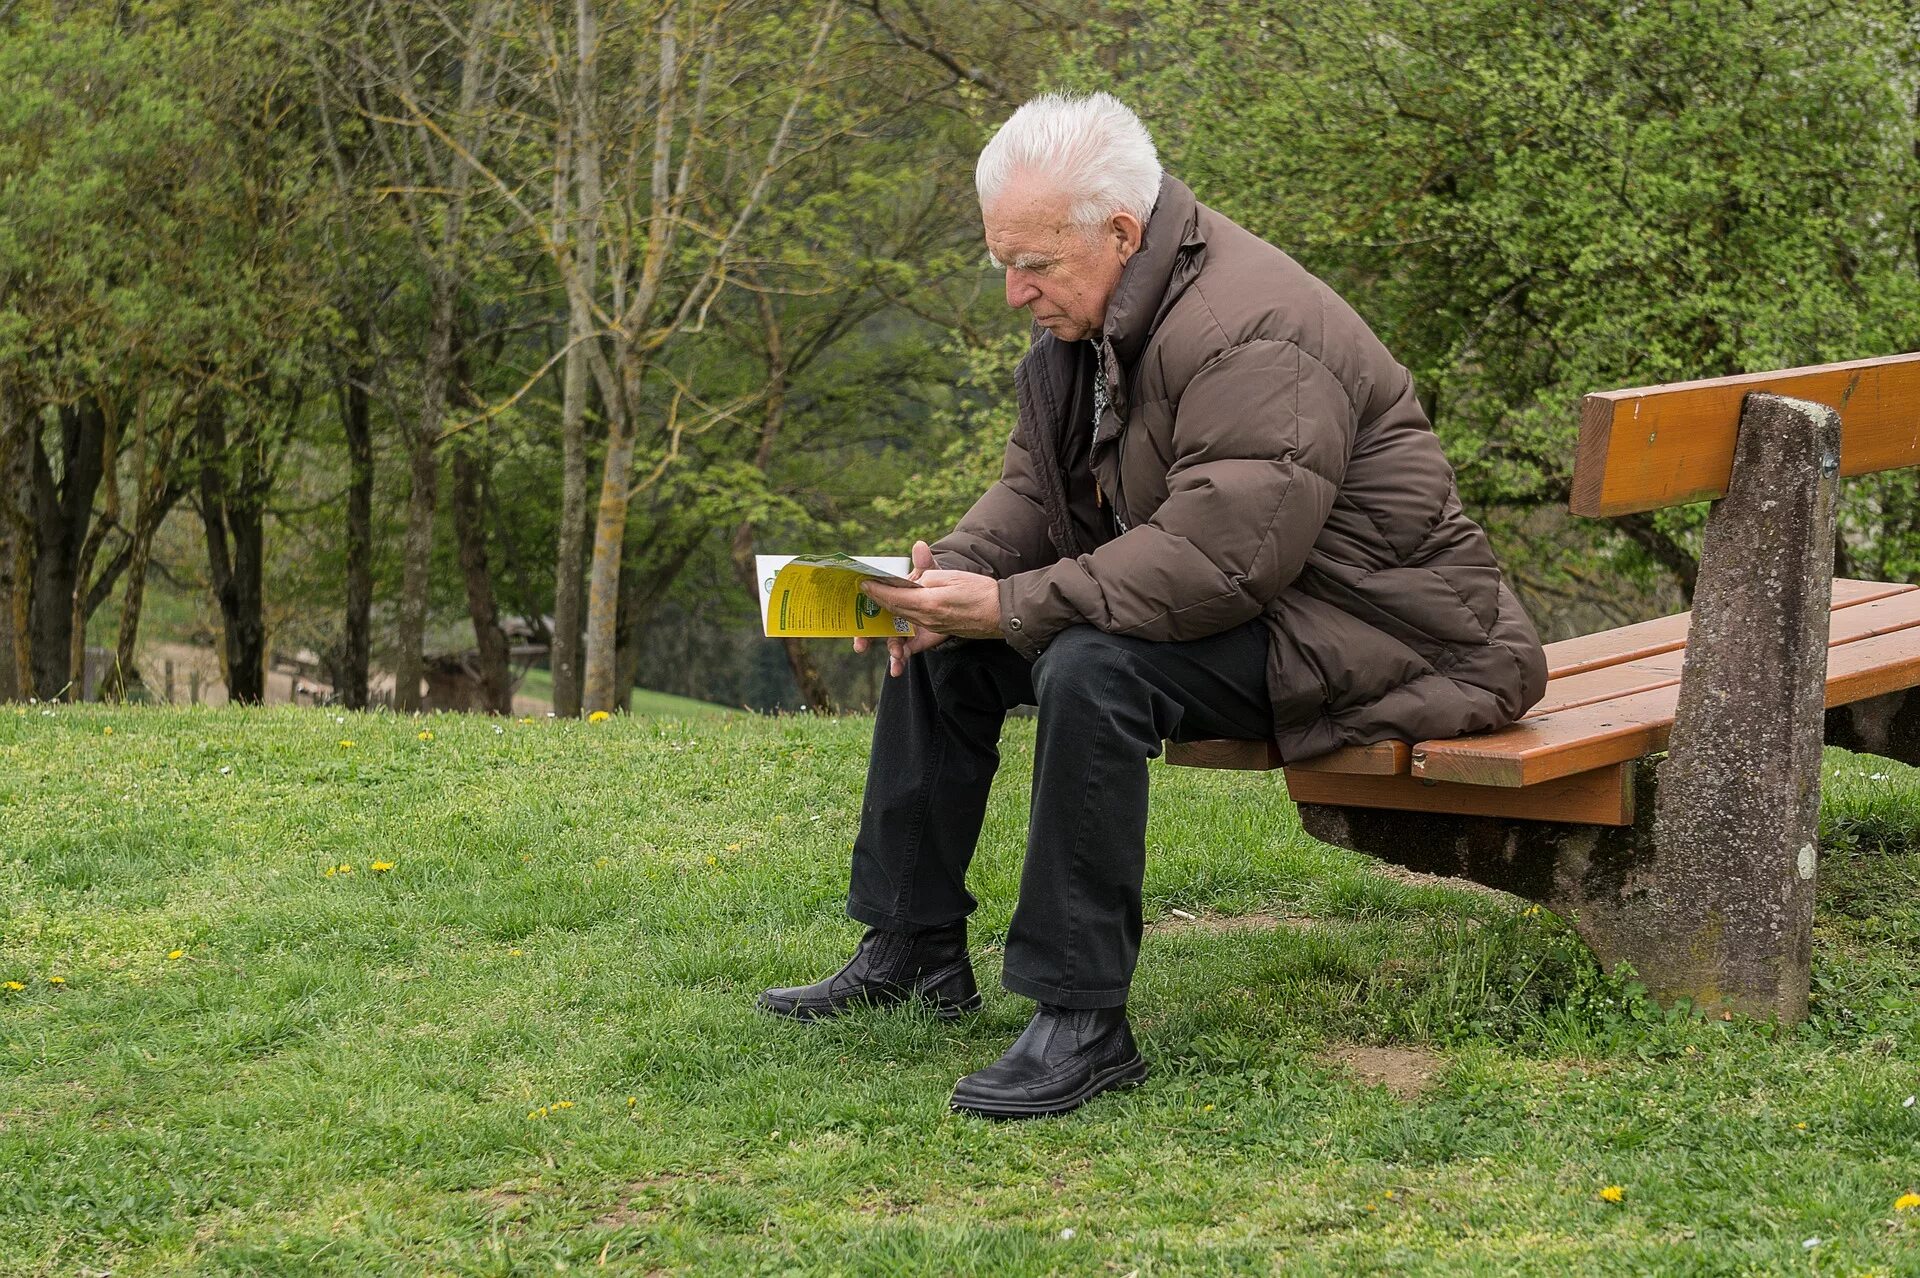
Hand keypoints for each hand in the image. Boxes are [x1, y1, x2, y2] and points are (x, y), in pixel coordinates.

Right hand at [851, 541, 955, 675]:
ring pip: (889, 642)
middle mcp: (892, 614)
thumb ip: (924, 563)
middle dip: (864, 638)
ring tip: (893, 660)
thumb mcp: (929, 572)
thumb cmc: (932, 582)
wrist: (952, 598)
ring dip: (888, 652)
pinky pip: (904, 652)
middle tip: (860, 646)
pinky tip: (897, 670)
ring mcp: (902, 629)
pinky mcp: (914, 641)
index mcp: (890, 596)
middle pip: (873, 627)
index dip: (859, 612)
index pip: (870, 604)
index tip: (849, 619)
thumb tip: (920, 546)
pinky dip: (900, 660)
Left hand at [861, 541, 1001, 653]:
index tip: (864, 583)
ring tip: (878, 601)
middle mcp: (927, 619)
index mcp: (929, 602)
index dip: (877, 590)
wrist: (1002, 613)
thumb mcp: (952, 576)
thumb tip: (914, 580)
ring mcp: (933, 627)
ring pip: (903, 620)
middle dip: (878, 600)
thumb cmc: (980, 591)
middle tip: (866, 589)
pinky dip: (904, 626)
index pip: (895, 597)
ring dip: (889, 611)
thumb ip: (928, 576)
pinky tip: (898, 625)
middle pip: (895, 609)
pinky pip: (915, 630)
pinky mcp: (939, 631)